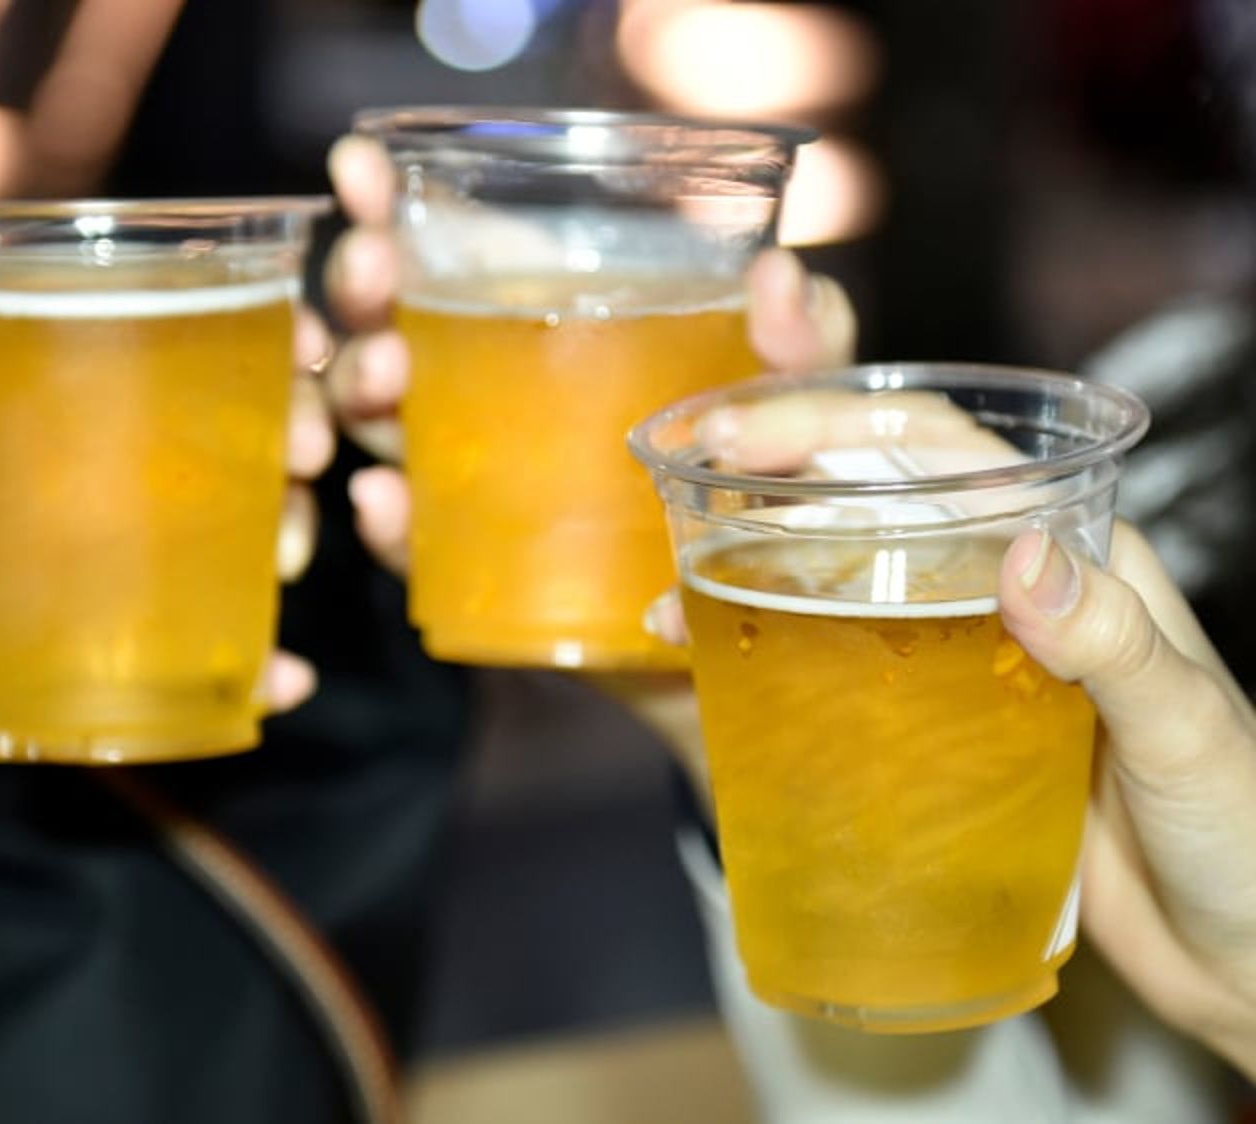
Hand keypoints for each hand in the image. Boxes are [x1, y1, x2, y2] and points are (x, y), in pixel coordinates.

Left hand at [0, 318, 334, 853]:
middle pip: (225, 441)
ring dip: (285, 539)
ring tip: (291, 556)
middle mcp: (92, 478)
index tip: (300, 339)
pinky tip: (283, 681)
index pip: (158, 349)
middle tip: (305, 451)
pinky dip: (250, 672)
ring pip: (231, 538)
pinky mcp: (102, 647)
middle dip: (290, 436)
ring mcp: (106, 563)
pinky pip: (196, 656)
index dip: (244, 336)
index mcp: (38, 410)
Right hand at [321, 132, 857, 573]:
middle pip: (394, 319)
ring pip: (380, 420)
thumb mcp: (801, 405)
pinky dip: (391, 522)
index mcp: (554, 320)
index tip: (359, 164)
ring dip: (363, 385)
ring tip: (389, 369)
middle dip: (363, 281)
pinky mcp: (482, 566)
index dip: (392, 200)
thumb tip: (776, 275)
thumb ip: (804, 341)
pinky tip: (385, 496)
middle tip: (376, 266)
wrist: (760, 627)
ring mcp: (477, 477)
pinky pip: (415, 543)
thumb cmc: (773, 494)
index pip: (454, 245)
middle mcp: (493, 388)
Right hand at [649, 388, 1255, 1078]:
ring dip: (756, 570)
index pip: (946, 454)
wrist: (1241, 958)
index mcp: (1084, 553)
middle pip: (878, 498)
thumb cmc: (1248, 835)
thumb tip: (1026, 558)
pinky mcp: (940, 727)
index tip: (744, 437)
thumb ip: (1118, 647)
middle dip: (777, 474)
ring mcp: (969, 657)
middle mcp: (1015, 586)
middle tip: (685, 478)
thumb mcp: (1192, 734)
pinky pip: (846, 669)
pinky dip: (776, 658)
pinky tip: (717, 665)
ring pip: (847, 581)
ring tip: (672, 595)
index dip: (839, 426)